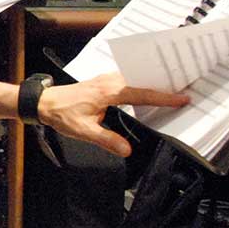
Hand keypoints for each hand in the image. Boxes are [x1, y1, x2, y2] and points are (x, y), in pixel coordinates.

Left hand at [37, 72, 189, 156]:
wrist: (44, 102)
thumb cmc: (61, 114)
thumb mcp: (83, 131)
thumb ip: (106, 140)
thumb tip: (126, 149)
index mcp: (108, 92)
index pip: (142, 93)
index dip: (163, 97)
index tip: (181, 98)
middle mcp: (108, 81)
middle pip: (142, 80)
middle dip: (164, 84)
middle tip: (185, 87)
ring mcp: (105, 79)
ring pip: (135, 78)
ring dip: (152, 82)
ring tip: (172, 87)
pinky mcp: (103, 82)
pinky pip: (127, 79)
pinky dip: (140, 83)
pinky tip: (146, 90)